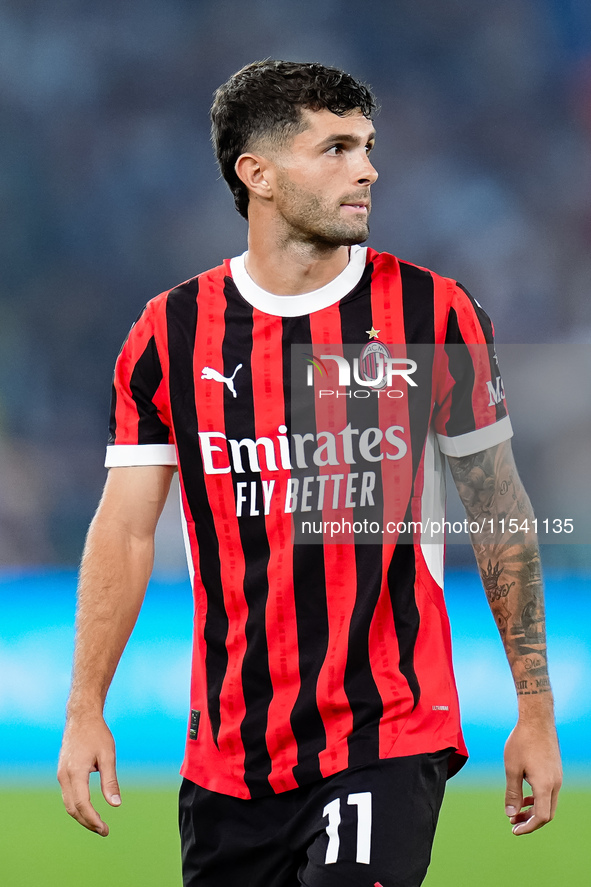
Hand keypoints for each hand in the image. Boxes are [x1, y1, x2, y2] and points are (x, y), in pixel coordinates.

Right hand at [57, 714, 120, 835]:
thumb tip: (116, 804)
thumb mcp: (108, 756)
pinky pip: (67, 795)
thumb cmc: (97, 734)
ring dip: (81, 816)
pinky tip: (88, 808)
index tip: (104, 829)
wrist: (81, 717)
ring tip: (97, 823)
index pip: (82, 804)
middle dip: (87, 822)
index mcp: (76, 772)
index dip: (93, 819)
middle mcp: (64, 776)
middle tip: (103, 830)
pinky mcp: (62, 772)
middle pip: (73, 808)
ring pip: (68, 803)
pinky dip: (77, 806)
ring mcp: (61, 774)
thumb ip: (110, 781)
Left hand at [504, 717, 561, 834]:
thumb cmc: (522, 742)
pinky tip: (524, 795)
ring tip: (516, 812)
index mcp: (545, 785)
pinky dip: (537, 798)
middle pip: (547, 813)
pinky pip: (548, 792)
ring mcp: (557, 777)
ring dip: (533, 810)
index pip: (541, 817)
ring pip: (548, 803)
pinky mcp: (555, 770)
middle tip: (512, 823)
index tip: (514, 830)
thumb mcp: (512, 768)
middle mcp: (555, 784)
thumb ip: (512, 793)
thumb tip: (511, 814)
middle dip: (530, 821)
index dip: (528, 827)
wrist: (537, 719)